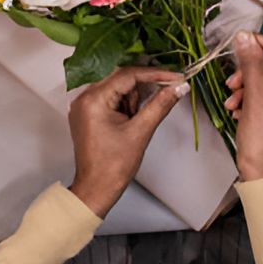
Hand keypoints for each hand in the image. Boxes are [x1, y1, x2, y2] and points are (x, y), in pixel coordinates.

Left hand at [68, 66, 188, 216]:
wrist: (96, 189)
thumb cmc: (113, 166)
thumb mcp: (141, 132)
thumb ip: (160, 105)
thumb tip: (179, 88)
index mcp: (94, 100)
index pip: (128, 75)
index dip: (155, 74)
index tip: (176, 77)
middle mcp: (84, 97)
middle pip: (120, 76)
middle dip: (144, 86)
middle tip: (166, 91)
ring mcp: (83, 104)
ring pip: (116, 86)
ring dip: (133, 97)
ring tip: (135, 121)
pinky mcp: (86, 112)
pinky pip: (109, 96)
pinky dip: (124, 103)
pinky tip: (129, 119)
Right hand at [225, 32, 262, 181]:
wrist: (259, 173)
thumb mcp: (256, 97)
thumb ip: (251, 64)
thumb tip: (244, 36)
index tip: (242, 41)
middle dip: (251, 70)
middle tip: (233, 80)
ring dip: (246, 83)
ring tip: (233, 98)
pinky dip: (248, 94)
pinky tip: (237, 107)